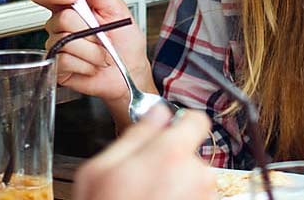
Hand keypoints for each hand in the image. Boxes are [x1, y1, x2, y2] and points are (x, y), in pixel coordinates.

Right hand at [29, 0, 151, 106]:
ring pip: (66, 41)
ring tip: (101, 52)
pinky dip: (86, 64)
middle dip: (88, 28)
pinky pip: (65, 61)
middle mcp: (59, 25)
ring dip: (92, 49)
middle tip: (102, 34)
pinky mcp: (58, 68)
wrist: (131, 70)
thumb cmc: (125, 39)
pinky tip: (93, 65)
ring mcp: (57, 47)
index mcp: (70, 6)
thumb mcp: (115, 8)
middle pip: (60, 18)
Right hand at [75, 105, 214, 199]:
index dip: (182, 123)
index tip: (171, 130)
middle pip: (193, 153)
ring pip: (194, 180)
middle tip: (145, 178)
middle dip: (173, 160)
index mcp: (172, 154)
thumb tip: (156, 113)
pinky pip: (194, 199)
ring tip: (148, 199)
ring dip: (177, 186)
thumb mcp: (101, 169)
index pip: (198, 120)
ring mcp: (203, 199)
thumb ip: (136, 135)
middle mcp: (197, 176)